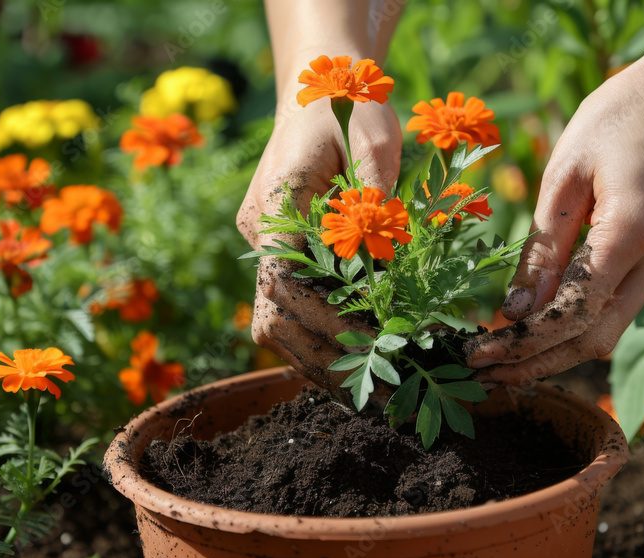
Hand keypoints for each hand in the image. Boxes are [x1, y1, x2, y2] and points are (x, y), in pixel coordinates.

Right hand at [237, 98, 401, 395]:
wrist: (318, 86)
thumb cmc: (348, 104)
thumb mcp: (373, 133)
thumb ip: (376, 187)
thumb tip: (385, 254)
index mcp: (274, 206)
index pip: (284, 284)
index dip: (325, 322)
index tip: (377, 343)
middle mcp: (259, 233)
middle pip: (272, 315)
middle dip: (322, 354)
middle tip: (381, 382)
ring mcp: (265, 245)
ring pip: (275, 320)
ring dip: (318, 354)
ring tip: (373, 385)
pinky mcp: (281, 252)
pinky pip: (290, 306)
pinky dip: (320, 336)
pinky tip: (361, 356)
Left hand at [465, 53, 643, 385]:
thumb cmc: (615, 119)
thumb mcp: (563, 175)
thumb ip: (543, 248)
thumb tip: (514, 310)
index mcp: (630, 232)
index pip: (570, 313)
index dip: (521, 343)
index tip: (477, 355)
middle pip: (593, 339)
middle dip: (535, 362)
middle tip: (482, 372)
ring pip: (609, 333)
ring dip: (556, 354)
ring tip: (502, 361)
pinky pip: (618, 309)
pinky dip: (577, 327)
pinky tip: (537, 329)